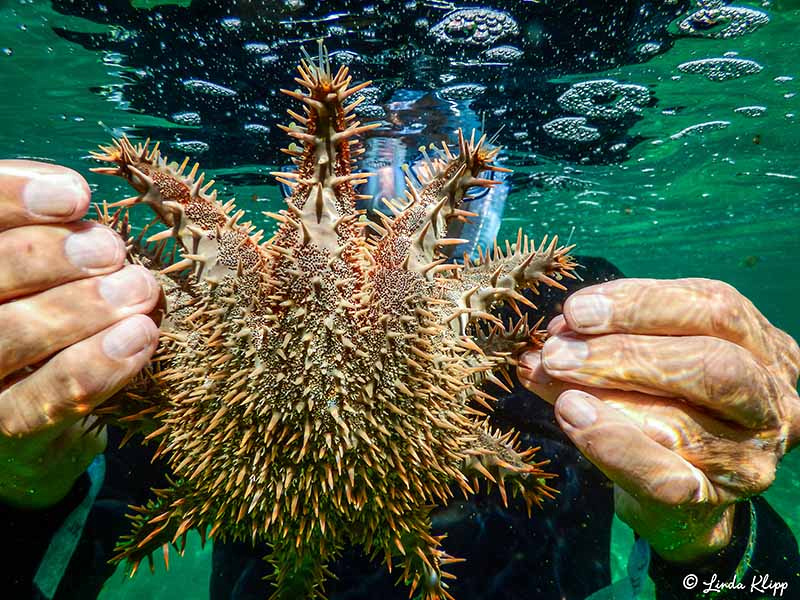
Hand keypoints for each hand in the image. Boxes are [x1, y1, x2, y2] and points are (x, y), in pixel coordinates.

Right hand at [0, 160, 159, 508]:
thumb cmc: (46, 317)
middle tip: (112, 251)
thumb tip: (72, 194)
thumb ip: (49, 231)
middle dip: (54, 256)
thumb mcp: (46, 271)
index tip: (76, 195)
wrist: (37, 421)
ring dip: (82, 308)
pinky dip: (97, 365)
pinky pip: (45, 399)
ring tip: (138, 290)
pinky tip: (139, 338)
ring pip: (10, 336)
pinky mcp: (5, 429)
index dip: (13, 197)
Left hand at [517, 278, 799, 561]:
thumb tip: (546, 340)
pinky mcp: (716, 500)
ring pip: (688, 422)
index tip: (576, 310)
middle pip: (713, 363)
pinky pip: (663, 477)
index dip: (641, 304)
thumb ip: (601, 346)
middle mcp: (772, 400)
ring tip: (554, 382)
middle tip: (557, 353)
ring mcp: (751, 457)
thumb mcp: (641, 363)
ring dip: (607, 397)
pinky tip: (572, 418)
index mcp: (761, 346)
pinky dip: (612, 445)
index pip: (713, 307)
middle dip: (624, 352)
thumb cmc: (663, 406)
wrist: (682, 496)